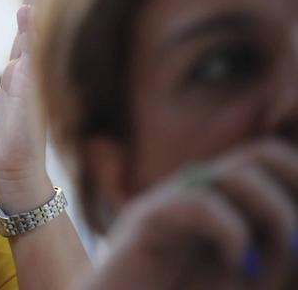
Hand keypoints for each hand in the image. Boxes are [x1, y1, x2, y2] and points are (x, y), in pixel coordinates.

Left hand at [0, 0, 50, 208]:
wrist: (10, 174)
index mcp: (17, 78)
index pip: (23, 36)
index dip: (27, 12)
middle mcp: (28, 75)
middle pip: (34, 30)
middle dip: (36, 1)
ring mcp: (33, 83)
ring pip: (36, 39)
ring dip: (36, 12)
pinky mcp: (32, 93)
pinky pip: (32, 58)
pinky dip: (31, 37)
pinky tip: (30, 15)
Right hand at [85, 139, 297, 289]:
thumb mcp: (245, 280)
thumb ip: (276, 255)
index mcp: (222, 200)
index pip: (273, 159)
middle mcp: (198, 191)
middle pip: (264, 154)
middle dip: (294, 187)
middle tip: (295, 241)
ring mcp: (171, 201)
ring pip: (238, 175)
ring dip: (270, 219)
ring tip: (261, 271)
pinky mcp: (148, 221)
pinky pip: (201, 204)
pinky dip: (232, 235)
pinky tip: (232, 267)